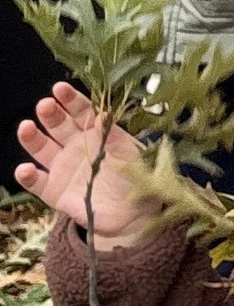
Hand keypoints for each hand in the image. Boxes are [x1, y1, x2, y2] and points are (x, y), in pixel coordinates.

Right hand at [14, 82, 153, 246]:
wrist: (133, 216)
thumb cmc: (135, 181)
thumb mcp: (130, 156)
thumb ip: (116, 137)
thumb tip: (103, 113)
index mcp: (96, 135)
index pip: (81, 113)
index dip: (71, 100)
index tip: (61, 89)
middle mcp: (75, 148)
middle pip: (58, 126)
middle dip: (50, 114)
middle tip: (46, 105)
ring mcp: (62, 168)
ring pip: (41, 148)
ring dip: (32, 137)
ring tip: (27, 127)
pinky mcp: (54, 191)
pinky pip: (36, 182)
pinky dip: (27, 176)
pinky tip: (26, 169)